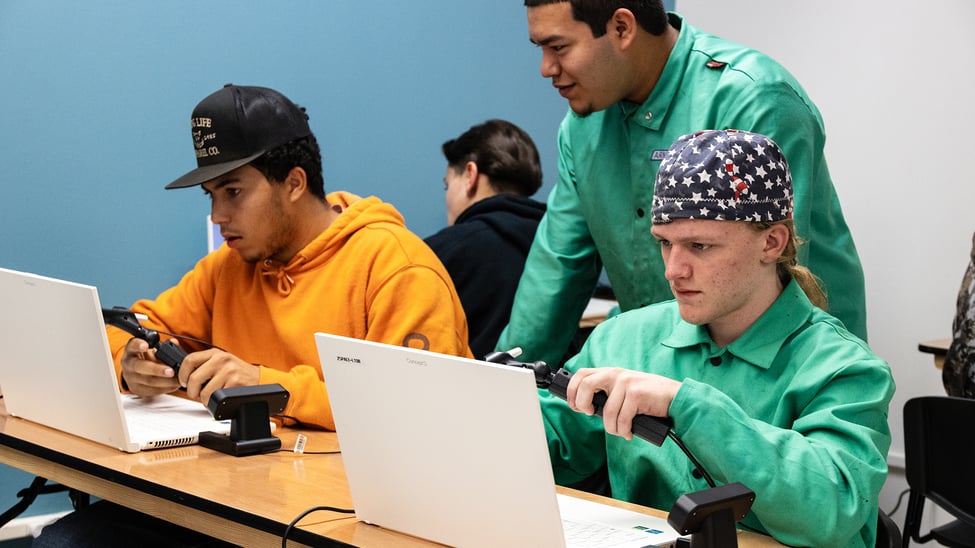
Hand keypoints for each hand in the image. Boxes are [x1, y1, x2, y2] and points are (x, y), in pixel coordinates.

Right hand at [120, 338, 180, 395]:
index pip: (132, 345)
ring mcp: (131, 378)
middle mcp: (129, 363)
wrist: (134, 372)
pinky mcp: (137, 389)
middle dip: (157, 370)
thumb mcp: (151, 348)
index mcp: (131, 350)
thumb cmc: (145, 357)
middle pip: (140, 367)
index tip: (145, 346)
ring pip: (149, 381)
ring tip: (178, 379)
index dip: (138, 345)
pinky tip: (174, 384)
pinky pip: (152, 390)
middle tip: (171, 371)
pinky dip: (166, 388)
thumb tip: (174, 342)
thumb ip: (163, 345)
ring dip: (166, 381)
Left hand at [177, 348, 260, 405]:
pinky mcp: (235, 383)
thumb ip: (204, 364)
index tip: (184, 382)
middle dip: (192, 392)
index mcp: (215, 353)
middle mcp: (222, 359)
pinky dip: (217, 403)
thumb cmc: (238, 373)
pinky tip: (222, 398)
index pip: (189, 360)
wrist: (260, 380)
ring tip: (213, 396)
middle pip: (193, 379)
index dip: (182, 374)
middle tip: (197, 394)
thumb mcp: (221, 362)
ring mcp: (229, 371)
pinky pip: (216, 399)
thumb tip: (181, 371)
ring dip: (205, 400)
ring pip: (204, 392)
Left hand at [566, 367, 680, 440]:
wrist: (675, 397)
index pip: (581, 375)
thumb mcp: (624, 389)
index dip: (572, 391)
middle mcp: (617, 374)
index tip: (575, 406)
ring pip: (606, 412)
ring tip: (620, 430)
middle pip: (585, 386)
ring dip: (612, 428)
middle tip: (591, 413)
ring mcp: (626, 383)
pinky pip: (622, 419)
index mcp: (611, 372)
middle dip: (582, 404)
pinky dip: (624, 430)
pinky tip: (629, 431)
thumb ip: (608, 393)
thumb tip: (588, 408)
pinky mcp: (636, 394)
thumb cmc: (648, 397)